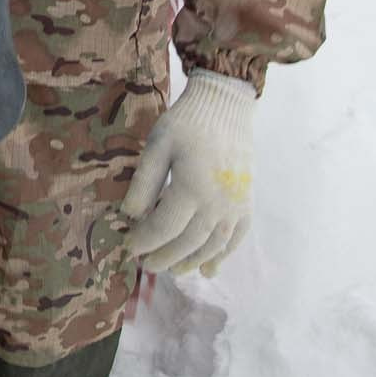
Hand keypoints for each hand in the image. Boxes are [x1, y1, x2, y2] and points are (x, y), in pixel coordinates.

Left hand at [123, 69, 255, 275]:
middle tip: (146, 264)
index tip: (128, 247)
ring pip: (212, 246)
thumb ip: (144, 182)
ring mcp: (236, 206)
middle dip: (164, 256)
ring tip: (172, 269)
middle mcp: (217, 203)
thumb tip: (128, 215)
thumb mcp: (158, 145)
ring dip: (191, 262)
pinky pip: (235, 239)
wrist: (226, 107)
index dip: (144, 241)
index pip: (164, 227)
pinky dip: (221, 256)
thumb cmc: (187, 122)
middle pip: (188, 242)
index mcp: (192, 187)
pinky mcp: (247, 203)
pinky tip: (208, 268)